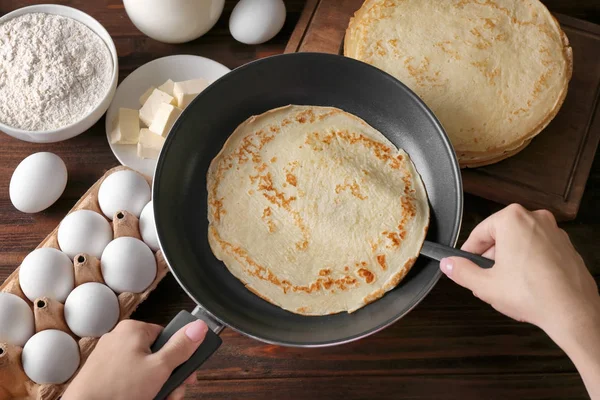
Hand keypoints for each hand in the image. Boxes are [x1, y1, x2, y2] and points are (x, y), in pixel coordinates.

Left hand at [62, 319, 207, 399]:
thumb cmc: (116, 390)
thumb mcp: (160, 368)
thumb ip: (181, 347)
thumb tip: (198, 326)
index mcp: (133, 329)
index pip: (167, 337)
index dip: (180, 358)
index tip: (186, 375)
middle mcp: (119, 339)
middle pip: (157, 356)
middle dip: (168, 378)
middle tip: (172, 394)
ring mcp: (109, 358)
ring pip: (143, 370)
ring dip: (155, 387)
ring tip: (158, 399)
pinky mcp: (102, 375)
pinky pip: (129, 379)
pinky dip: (138, 391)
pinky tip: (143, 399)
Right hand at [440, 204, 599, 397]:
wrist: (573, 313)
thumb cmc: (533, 294)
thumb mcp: (484, 285)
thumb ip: (461, 271)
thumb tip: (449, 264)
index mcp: (513, 220)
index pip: (480, 232)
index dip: (469, 251)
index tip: (464, 263)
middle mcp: (536, 219)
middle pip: (502, 236)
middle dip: (491, 257)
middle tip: (485, 278)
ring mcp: (555, 232)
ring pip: (521, 243)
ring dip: (510, 261)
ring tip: (506, 286)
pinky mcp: (567, 247)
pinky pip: (540, 251)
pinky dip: (530, 264)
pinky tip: (526, 286)